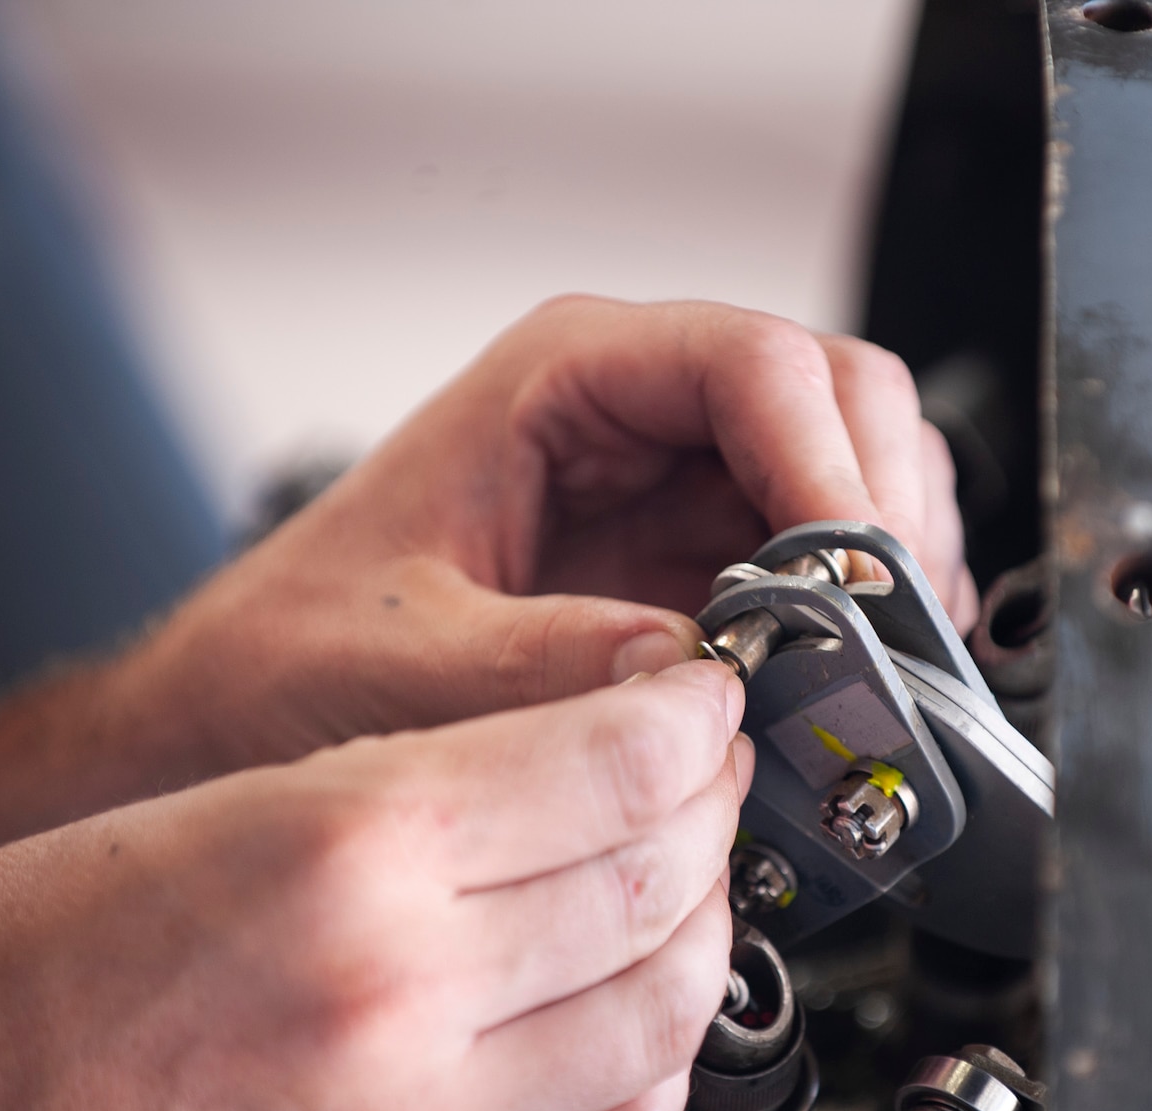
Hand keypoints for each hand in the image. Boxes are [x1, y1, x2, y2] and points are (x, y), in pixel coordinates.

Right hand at [0, 662, 747, 1110]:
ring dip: (708, 928)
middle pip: (658, 878)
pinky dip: (660, 1063)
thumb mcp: (227, 799)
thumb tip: (592, 754)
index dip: (688, 715)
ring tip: (685, 883)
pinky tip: (640, 1015)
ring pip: (668, 1009)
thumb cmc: (19, 962)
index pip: (612, 760)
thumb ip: (429, 780)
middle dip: (712, 805)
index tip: (700, 696)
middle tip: (706, 772)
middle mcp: (397, 993)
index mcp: (342, 846)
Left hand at [125, 295, 974, 776]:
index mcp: (568, 376)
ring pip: (858, 467)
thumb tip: (685, 674)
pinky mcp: (705, 558)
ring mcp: (685, 481)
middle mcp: (643, 409)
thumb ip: (534, 663)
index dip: (828, 465)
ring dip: (892, 561)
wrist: (259, 703)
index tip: (850, 581)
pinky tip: (863, 673)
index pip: (755, 365)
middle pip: (839, 399)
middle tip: (887, 632)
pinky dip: (871, 608)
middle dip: (882, 510)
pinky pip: (832, 554)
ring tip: (883, 663)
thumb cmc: (295, 651)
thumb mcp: (398, 660)